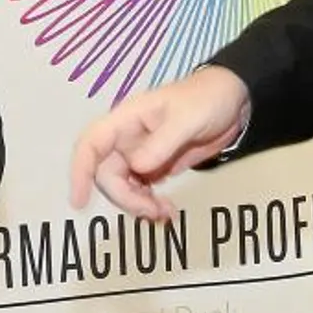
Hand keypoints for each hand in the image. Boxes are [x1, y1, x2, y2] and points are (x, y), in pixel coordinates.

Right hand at [68, 66, 250, 219]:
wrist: (233, 100)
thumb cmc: (206, 99)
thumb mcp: (187, 119)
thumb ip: (161, 143)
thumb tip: (136, 168)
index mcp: (126, 119)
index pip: (91, 144)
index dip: (80, 171)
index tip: (79, 202)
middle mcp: (126, 138)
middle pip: (107, 174)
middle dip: (125, 197)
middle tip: (152, 211)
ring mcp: (140, 153)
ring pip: (122, 186)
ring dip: (138, 205)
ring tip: (164, 213)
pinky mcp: (155, 166)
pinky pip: (140, 190)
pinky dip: (149, 204)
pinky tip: (167, 211)